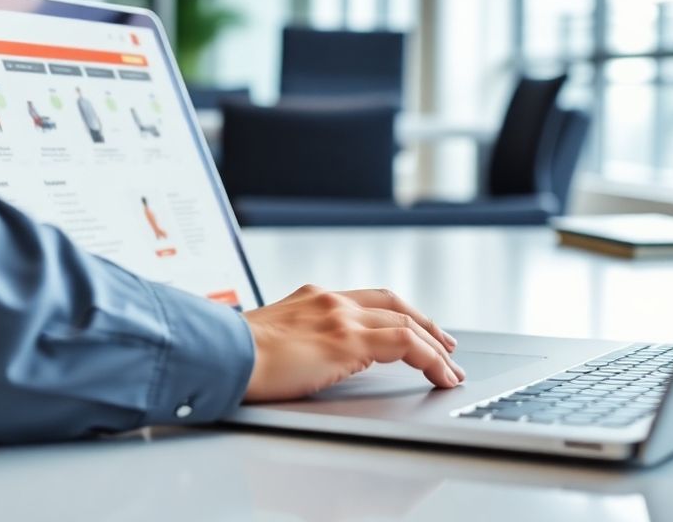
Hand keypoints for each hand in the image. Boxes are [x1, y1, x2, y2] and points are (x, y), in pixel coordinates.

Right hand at [242, 284, 464, 402]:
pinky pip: (406, 345)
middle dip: (426, 325)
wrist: (221, 355)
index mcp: (312, 299)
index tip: (412, 330)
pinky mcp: (348, 340)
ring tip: (451, 370)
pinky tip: (441, 374)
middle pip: (394, 305)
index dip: (396, 315)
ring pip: (408, 325)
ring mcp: (341, 317)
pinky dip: (430, 359)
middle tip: (446, 345)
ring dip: (436, 348)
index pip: (367, 300)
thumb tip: (314, 362)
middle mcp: (330, 301)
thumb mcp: (272, 342)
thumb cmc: (234, 358)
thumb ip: (299, 344)